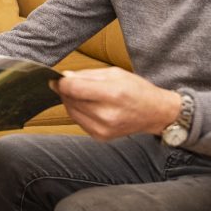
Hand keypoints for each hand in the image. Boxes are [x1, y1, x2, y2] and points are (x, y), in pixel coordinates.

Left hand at [49, 67, 180, 139]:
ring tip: (83, 94)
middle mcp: (107, 114)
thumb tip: (65, 77)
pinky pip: (78, 122)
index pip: (74, 89)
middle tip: (71, 83)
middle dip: (66, 91)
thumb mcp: (115, 73)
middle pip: (71, 100)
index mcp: (113, 94)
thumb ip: (87, 75)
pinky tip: (89, 106)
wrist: (154, 113)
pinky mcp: (100, 137)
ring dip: (71, 101)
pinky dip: (78, 112)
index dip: (61, 83)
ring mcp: (103, 128)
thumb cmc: (137, 90)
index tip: (56, 79)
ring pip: (71, 112)